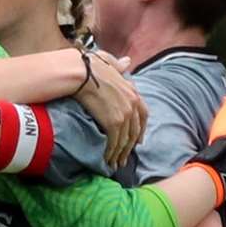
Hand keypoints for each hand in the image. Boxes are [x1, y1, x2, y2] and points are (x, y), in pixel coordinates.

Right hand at [72, 50, 147, 167]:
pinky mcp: (113, 122)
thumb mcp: (110, 63)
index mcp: (134, 92)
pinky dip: (111, 153)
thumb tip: (127, 62)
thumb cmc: (92, 65)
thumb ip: (119, 66)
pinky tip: (106, 159)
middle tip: (124, 159)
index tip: (137, 142)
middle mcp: (133, 105)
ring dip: (119, 155)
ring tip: (114, 164)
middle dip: (129, 148)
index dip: (140, 131)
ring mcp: (125, 114)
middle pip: (134, 132)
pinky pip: (114, 142)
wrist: (82, 73)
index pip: (143, 116)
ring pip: (125, 140)